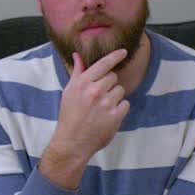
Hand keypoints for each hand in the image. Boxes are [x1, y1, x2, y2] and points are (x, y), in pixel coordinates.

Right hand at [40, 49, 130, 188]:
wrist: (72, 142)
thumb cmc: (69, 116)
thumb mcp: (69, 92)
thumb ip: (77, 72)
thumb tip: (77, 55)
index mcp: (82, 83)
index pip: (103, 64)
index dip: (115, 56)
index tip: (123, 52)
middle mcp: (94, 91)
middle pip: (113, 77)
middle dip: (109, 84)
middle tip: (99, 96)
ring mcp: (106, 103)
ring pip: (120, 90)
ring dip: (115, 97)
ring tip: (103, 107)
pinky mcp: (115, 116)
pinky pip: (125, 104)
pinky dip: (120, 109)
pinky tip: (108, 115)